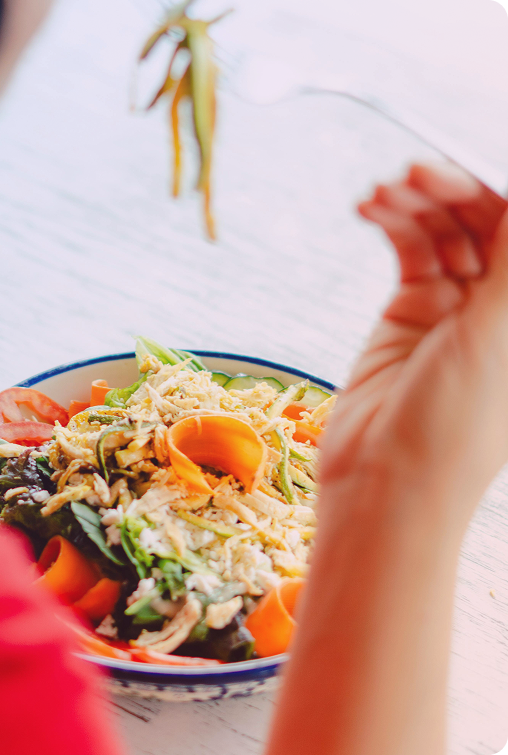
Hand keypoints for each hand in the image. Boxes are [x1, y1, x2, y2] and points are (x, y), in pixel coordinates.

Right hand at [320, 163, 507, 535]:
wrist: (382, 481)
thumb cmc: (454, 426)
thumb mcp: (497, 335)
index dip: (497, 191)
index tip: (463, 166)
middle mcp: (502, 305)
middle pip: (487, 222)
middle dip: (453, 191)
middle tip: (412, 173)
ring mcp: (458, 307)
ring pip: (445, 231)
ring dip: (415, 205)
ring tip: (382, 191)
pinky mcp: (410, 313)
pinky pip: (408, 252)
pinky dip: (391, 226)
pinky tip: (371, 211)